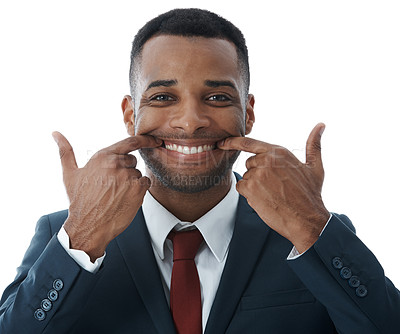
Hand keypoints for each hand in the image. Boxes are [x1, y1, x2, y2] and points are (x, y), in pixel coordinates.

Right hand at [52, 132, 161, 260]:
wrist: (88, 226)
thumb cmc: (79, 201)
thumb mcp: (70, 174)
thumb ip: (65, 151)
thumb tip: (55, 133)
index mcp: (103, 156)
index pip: (130, 142)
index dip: (146, 139)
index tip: (155, 139)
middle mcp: (117, 163)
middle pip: (132, 161)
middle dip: (126, 170)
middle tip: (112, 186)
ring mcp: (128, 176)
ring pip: (138, 173)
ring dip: (131, 182)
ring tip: (116, 194)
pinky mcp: (138, 189)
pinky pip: (146, 183)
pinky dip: (140, 190)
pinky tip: (126, 197)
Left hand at [218, 123, 329, 252]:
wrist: (306, 218)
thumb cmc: (310, 194)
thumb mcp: (315, 167)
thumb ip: (314, 145)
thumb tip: (321, 125)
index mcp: (279, 152)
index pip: (249, 143)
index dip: (232, 142)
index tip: (221, 142)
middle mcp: (266, 159)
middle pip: (250, 163)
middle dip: (258, 174)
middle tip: (275, 187)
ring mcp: (257, 173)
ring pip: (246, 177)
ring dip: (254, 186)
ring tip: (272, 194)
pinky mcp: (250, 188)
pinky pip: (241, 187)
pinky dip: (249, 194)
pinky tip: (264, 199)